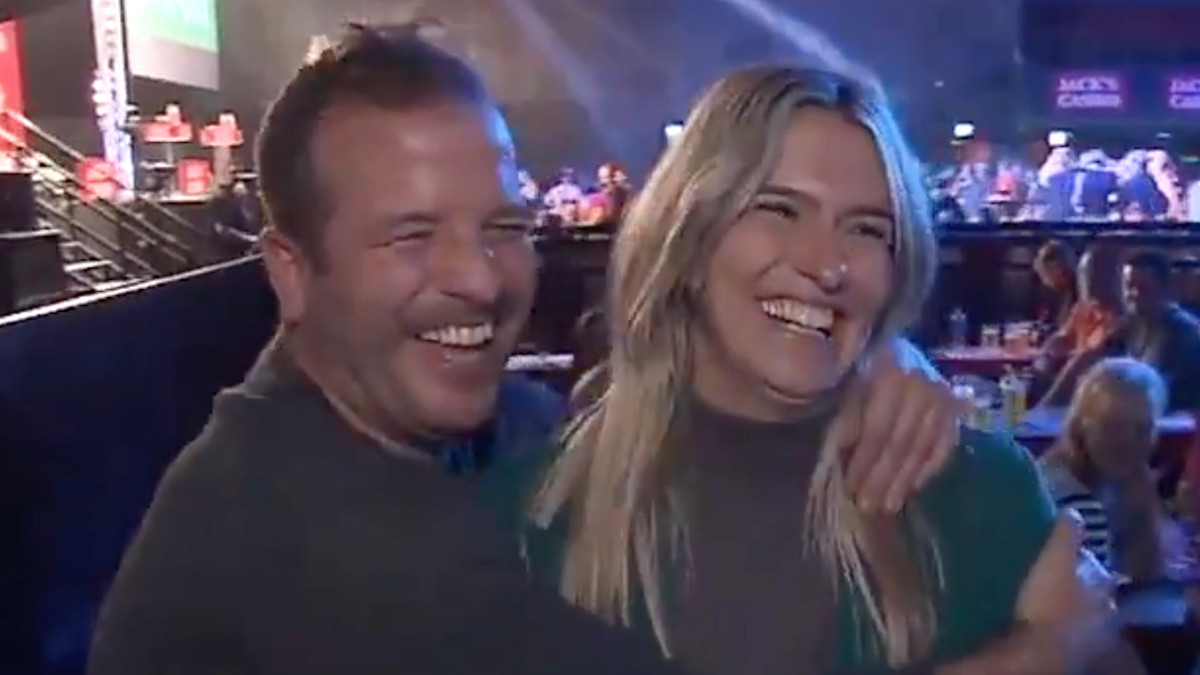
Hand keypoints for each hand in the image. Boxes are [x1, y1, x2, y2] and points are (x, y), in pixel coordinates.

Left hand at [844, 344, 962, 512]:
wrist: (888, 352)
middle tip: (869, 506)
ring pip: (924, 446)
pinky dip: (928, 469)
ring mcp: (942, 396)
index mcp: (887, 374)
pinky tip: (912, 488)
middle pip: (902, 441)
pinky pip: (944, 445)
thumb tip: (842, 465)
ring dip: (904, 480)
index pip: (879, 428)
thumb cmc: (853, 376)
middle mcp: (921, 382)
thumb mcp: (842, 394)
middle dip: (883, 477)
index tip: (851, 489)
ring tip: (888, 506)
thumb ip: (846, 425)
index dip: (865, 461)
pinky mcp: (954, 409)